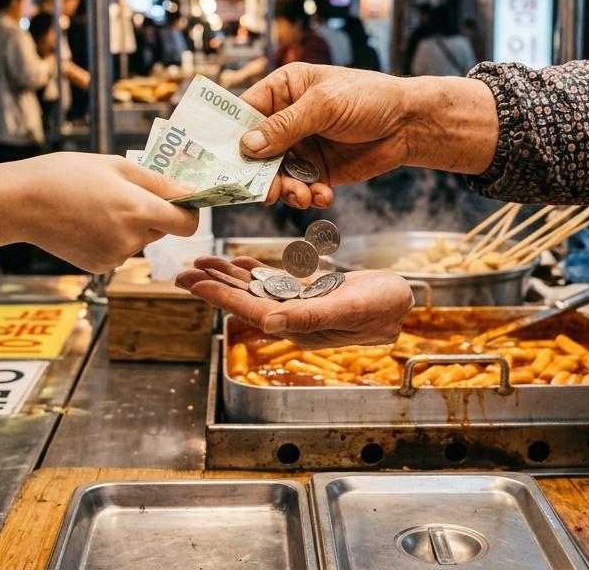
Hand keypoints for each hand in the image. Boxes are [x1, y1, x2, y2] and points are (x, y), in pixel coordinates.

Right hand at [4, 152, 199, 272]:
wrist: (19, 202)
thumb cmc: (66, 174)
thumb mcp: (116, 166)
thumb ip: (158, 181)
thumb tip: (192, 191)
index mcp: (138, 210)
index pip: (187, 224)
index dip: (189, 211)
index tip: (181, 199)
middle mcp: (130, 239)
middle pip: (162, 229)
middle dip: (153, 213)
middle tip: (125, 192)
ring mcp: (114, 257)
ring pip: (139, 240)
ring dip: (131, 225)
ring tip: (97, 205)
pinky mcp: (98, 267)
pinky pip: (119, 250)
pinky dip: (111, 237)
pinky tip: (86, 222)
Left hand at [176, 256, 413, 348]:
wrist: (407, 301)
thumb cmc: (386, 306)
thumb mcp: (351, 307)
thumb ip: (309, 315)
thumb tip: (266, 322)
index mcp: (300, 325)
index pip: (251, 309)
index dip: (220, 297)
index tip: (193, 283)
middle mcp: (295, 318)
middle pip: (246, 300)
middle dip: (214, 286)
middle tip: (182, 272)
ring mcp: (301, 306)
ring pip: (257, 289)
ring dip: (229, 276)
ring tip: (202, 263)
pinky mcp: (310, 293)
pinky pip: (276, 281)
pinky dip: (256, 270)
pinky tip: (238, 262)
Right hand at [238, 64, 497, 208]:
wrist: (409, 124)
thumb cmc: (369, 97)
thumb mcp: (324, 104)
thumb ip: (286, 125)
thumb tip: (248, 146)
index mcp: (283, 90)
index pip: (244, 112)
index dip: (230, 136)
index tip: (220, 161)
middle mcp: (286, 120)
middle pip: (256, 151)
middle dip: (259, 174)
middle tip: (266, 193)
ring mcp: (301, 147)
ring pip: (277, 175)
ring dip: (286, 190)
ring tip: (303, 196)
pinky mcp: (318, 171)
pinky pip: (302, 188)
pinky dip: (309, 196)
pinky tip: (323, 196)